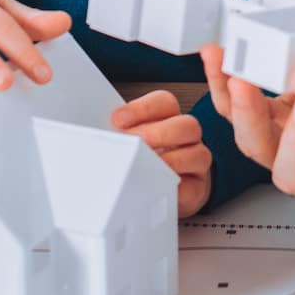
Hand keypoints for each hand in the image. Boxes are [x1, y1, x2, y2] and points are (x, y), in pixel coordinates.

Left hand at [111, 90, 211, 216]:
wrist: (164, 191)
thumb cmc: (142, 162)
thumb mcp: (129, 142)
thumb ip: (119, 135)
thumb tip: (97, 134)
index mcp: (168, 119)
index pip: (164, 103)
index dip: (143, 108)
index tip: (117, 120)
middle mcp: (186, 138)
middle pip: (187, 125)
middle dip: (159, 133)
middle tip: (136, 144)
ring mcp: (195, 162)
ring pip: (198, 154)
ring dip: (170, 161)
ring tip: (146, 168)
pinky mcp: (197, 188)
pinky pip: (193, 187)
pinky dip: (175, 187)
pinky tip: (156, 187)